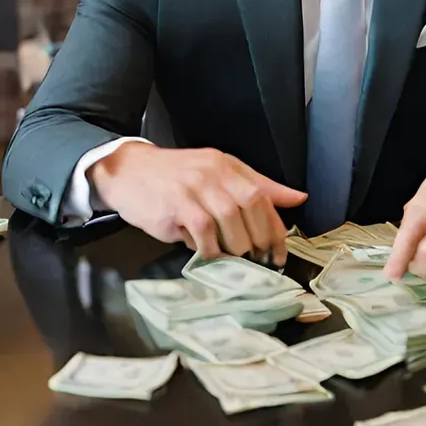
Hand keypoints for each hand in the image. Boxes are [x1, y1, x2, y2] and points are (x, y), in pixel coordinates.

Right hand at [90, 141, 305, 263]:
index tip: (280, 251)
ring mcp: (194, 187)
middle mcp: (213, 173)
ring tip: (236, 259)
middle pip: (251, 206)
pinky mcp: (175, 205)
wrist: (127, 170)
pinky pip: (203, 231)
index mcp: (227, 165)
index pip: (262, 195)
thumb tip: (298, 199)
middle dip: (261, 238)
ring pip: (230, 220)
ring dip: (237, 246)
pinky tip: (210, 255)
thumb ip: (257, 187)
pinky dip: (211, 249)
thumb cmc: (175, 177)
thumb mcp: (217, 173)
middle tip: (260, 259)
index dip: (275, 226)